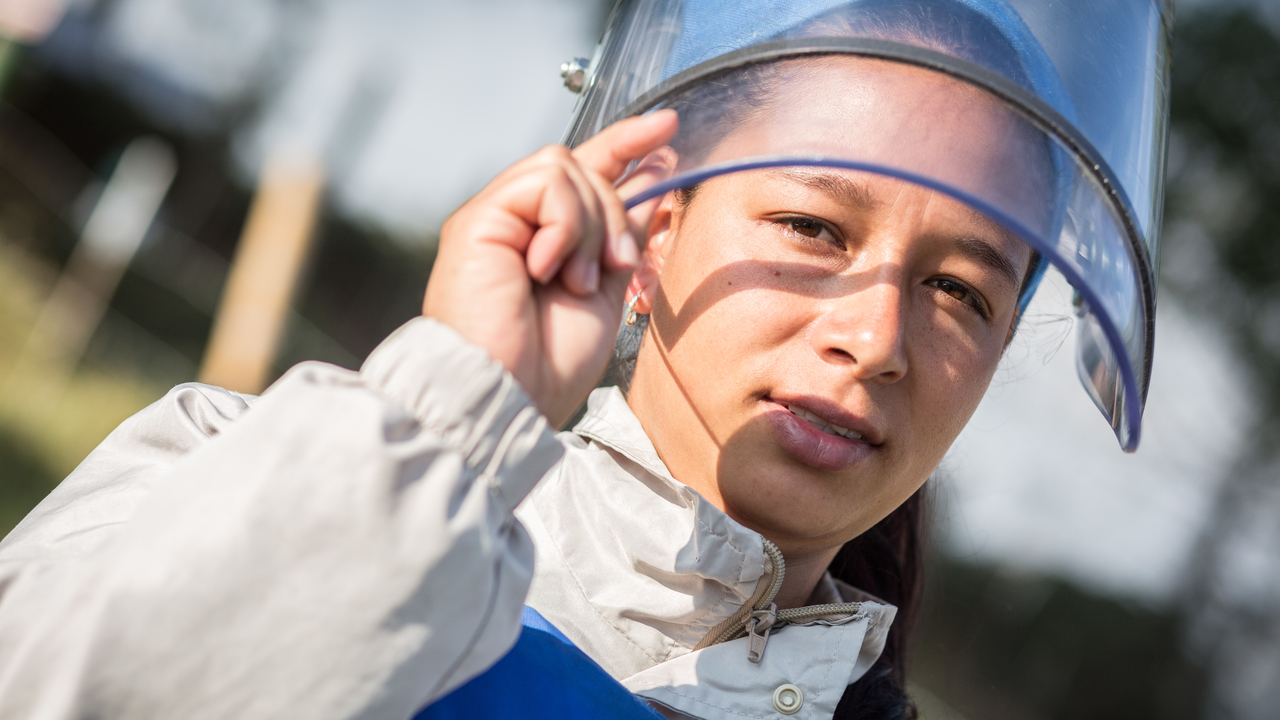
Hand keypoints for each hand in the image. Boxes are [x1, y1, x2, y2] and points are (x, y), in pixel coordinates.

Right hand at [423, 111, 677, 426]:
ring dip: (590, 223)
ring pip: (566, 168)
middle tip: (616, 265)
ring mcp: (495, 219)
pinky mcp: (477, 219)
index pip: (587, 173)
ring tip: (576, 278)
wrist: (508, 396)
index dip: (627, 144)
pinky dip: (564, 223)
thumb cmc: (549, 364)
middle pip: (583, 167)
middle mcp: (517, 223)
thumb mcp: (607, 287)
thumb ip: (623, 231)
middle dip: (616, 210)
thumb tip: (657, 173)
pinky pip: (545, 181)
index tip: (668, 127)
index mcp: (545, 240)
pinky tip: (548, 267)